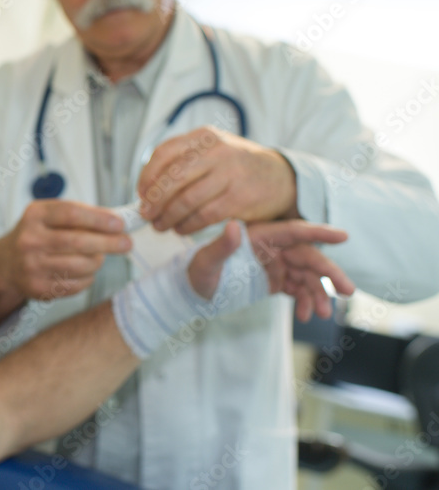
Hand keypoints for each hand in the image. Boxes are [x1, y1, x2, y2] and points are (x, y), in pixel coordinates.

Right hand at [0, 200, 130, 324]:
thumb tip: (116, 222)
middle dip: (108, 243)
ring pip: (80, 265)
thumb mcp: (50, 215)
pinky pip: (76, 284)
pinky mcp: (38, 288)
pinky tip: (85, 271)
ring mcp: (32, 266)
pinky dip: (88, 277)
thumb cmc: (38, 234)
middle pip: (78, 242)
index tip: (120, 224)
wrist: (8, 263)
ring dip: (98, 261)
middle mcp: (30, 240)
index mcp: (35, 215)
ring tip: (100, 256)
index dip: (99, 219)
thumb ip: (79, 214)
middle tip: (126, 243)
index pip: (71, 214)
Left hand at [137, 126, 298, 234]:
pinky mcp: (240, 198)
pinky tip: (181, 229)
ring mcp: (230, 174)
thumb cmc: (236, 166)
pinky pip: (204, 216)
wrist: (281, 178)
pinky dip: (187, 225)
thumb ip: (182, 161)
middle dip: (154, 200)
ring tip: (161, 225)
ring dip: (168, 217)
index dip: (147, 176)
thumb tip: (146, 188)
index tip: (140, 193)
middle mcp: (216, 151)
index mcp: (204, 137)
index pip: (164, 153)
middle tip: (146, 215)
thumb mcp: (212, 150)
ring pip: (186, 200)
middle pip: (172, 178)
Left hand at [186, 220, 351, 319]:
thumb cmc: (196, 272)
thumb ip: (221, 246)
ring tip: (322, 314)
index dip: (319, 233)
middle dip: (329, 274)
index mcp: (260, 236)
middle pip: (308, 256)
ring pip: (306, 276)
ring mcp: (276, 264)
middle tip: (348, 291)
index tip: (344, 236)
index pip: (294, 231)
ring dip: (318, 293)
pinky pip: (298, 289)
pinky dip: (305, 301)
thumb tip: (234, 226)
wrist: (193, 292)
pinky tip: (305, 316)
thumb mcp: (206, 261)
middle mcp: (272, 247)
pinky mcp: (276, 280)